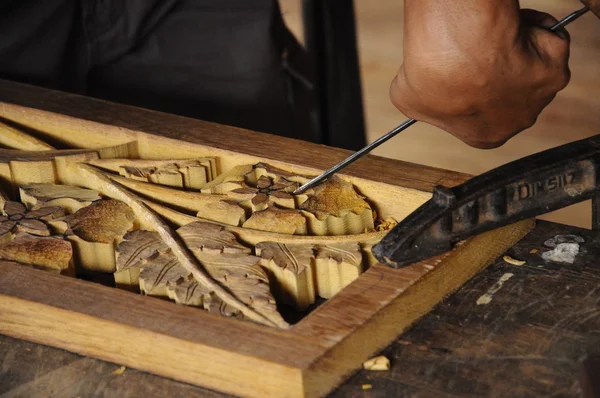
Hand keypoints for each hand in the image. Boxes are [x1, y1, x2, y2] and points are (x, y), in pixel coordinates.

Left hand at [390, 2, 570, 147]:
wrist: (463, 49)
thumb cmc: (433, 76)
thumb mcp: (406, 97)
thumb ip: (419, 98)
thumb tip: (415, 88)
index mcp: (484, 136)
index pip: (482, 118)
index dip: (472, 92)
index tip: (462, 74)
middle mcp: (517, 122)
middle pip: (510, 92)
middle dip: (496, 71)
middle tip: (475, 52)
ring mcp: (541, 98)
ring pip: (531, 66)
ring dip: (514, 49)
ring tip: (490, 38)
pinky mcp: (556, 69)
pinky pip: (550, 42)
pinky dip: (534, 28)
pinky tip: (511, 27)